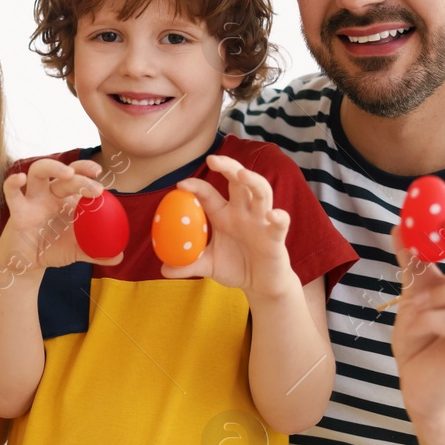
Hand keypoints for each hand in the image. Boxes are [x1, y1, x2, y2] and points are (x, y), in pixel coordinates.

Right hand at [0, 159, 121, 272]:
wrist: (27, 264)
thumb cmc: (53, 249)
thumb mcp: (78, 251)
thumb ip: (98, 252)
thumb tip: (119, 256)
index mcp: (67, 198)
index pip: (78, 174)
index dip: (87, 169)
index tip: (101, 175)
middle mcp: (50, 193)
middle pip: (64, 175)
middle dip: (81, 177)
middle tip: (96, 189)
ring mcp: (33, 199)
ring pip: (38, 171)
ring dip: (53, 167)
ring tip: (68, 173)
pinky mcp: (17, 211)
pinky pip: (12, 193)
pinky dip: (12, 183)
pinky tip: (19, 179)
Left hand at [163, 154, 297, 300]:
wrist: (260, 285)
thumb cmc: (236, 267)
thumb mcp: (208, 265)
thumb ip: (187, 265)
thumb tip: (163, 269)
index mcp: (223, 215)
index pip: (209, 194)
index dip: (196, 187)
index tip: (181, 184)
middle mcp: (243, 212)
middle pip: (238, 182)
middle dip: (227, 167)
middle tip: (212, 159)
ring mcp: (261, 222)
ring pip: (261, 193)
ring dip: (253, 181)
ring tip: (242, 174)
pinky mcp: (275, 237)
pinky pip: (280, 223)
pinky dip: (279, 217)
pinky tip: (273, 215)